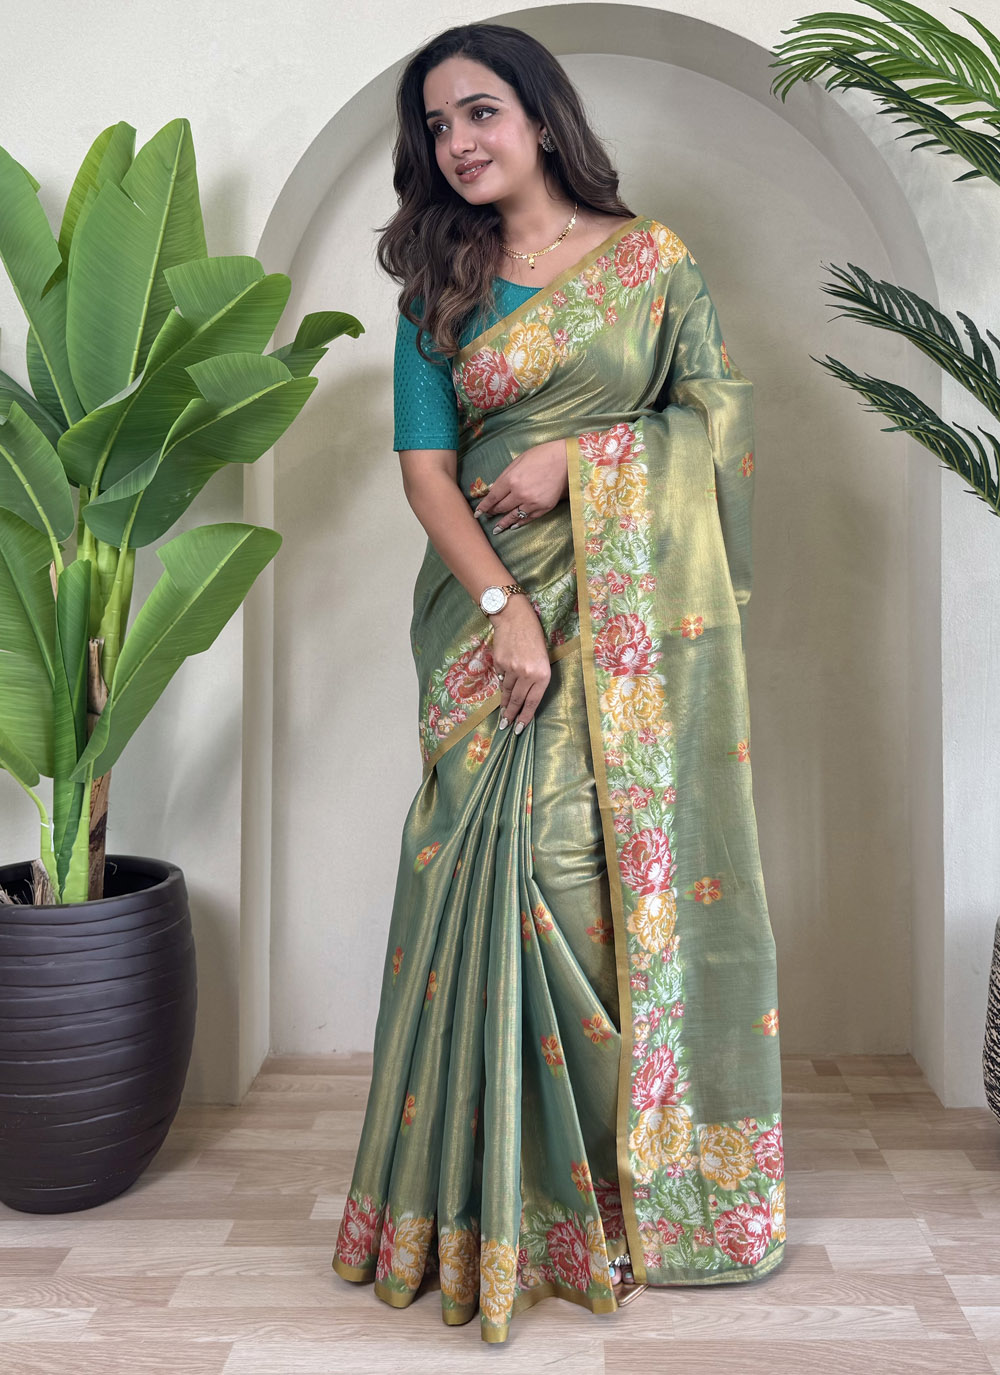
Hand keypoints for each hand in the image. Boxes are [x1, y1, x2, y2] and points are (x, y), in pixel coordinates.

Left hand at [473, 438, 568, 532]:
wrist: (566, 460)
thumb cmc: (541, 456)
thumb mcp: (518, 461)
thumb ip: (505, 476)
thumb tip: (493, 489)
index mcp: (511, 479)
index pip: (492, 498)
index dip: (484, 506)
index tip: (477, 513)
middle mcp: (519, 493)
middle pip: (501, 508)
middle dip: (492, 513)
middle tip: (487, 517)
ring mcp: (532, 502)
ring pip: (513, 516)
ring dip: (503, 523)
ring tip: (497, 529)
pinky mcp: (543, 508)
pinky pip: (528, 518)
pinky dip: (519, 523)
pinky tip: (514, 526)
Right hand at [491, 596, 550, 729]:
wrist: (515, 619)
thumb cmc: (534, 638)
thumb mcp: (542, 659)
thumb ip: (534, 679)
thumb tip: (521, 696)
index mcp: (542, 674)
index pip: (533, 702)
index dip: (525, 717)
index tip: (519, 729)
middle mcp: (527, 674)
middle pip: (517, 700)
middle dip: (511, 715)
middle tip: (506, 726)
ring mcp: (512, 669)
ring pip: (507, 691)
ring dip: (504, 703)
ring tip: (502, 714)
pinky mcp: (499, 663)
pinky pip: (500, 678)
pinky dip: (501, 683)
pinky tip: (502, 687)